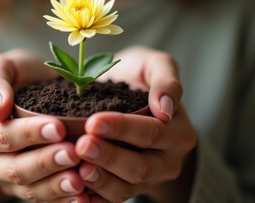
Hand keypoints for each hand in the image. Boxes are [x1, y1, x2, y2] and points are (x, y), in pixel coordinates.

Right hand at [0, 49, 88, 201]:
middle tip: (74, 153)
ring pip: (30, 190)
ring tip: (80, 180)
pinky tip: (83, 197)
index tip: (59, 127)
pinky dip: (62, 199)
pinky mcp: (27, 189)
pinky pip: (44, 199)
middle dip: (46, 162)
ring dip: (56, 186)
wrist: (26, 99)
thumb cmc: (18, 80)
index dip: (31, 134)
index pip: (4, 137)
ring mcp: (8, 179)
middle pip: (17, 169)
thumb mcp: (3, 68)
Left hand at [76, 47, 196, 201]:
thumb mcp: (155, 65)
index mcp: (178, 130)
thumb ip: (166, 80)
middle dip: (109, 157)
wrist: (130, 95)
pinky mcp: (130, 186)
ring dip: (101, 180)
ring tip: (78, 169)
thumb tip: (164, 108)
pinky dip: (96, 196)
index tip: (93, 122)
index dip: (123, 129)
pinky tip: (77, 188)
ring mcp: (149, 177)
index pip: (152, 133)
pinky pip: (115, 197)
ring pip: (127, 187)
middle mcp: (168, 159)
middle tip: (82, 145)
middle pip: (141, 166)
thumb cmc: (139, 77)